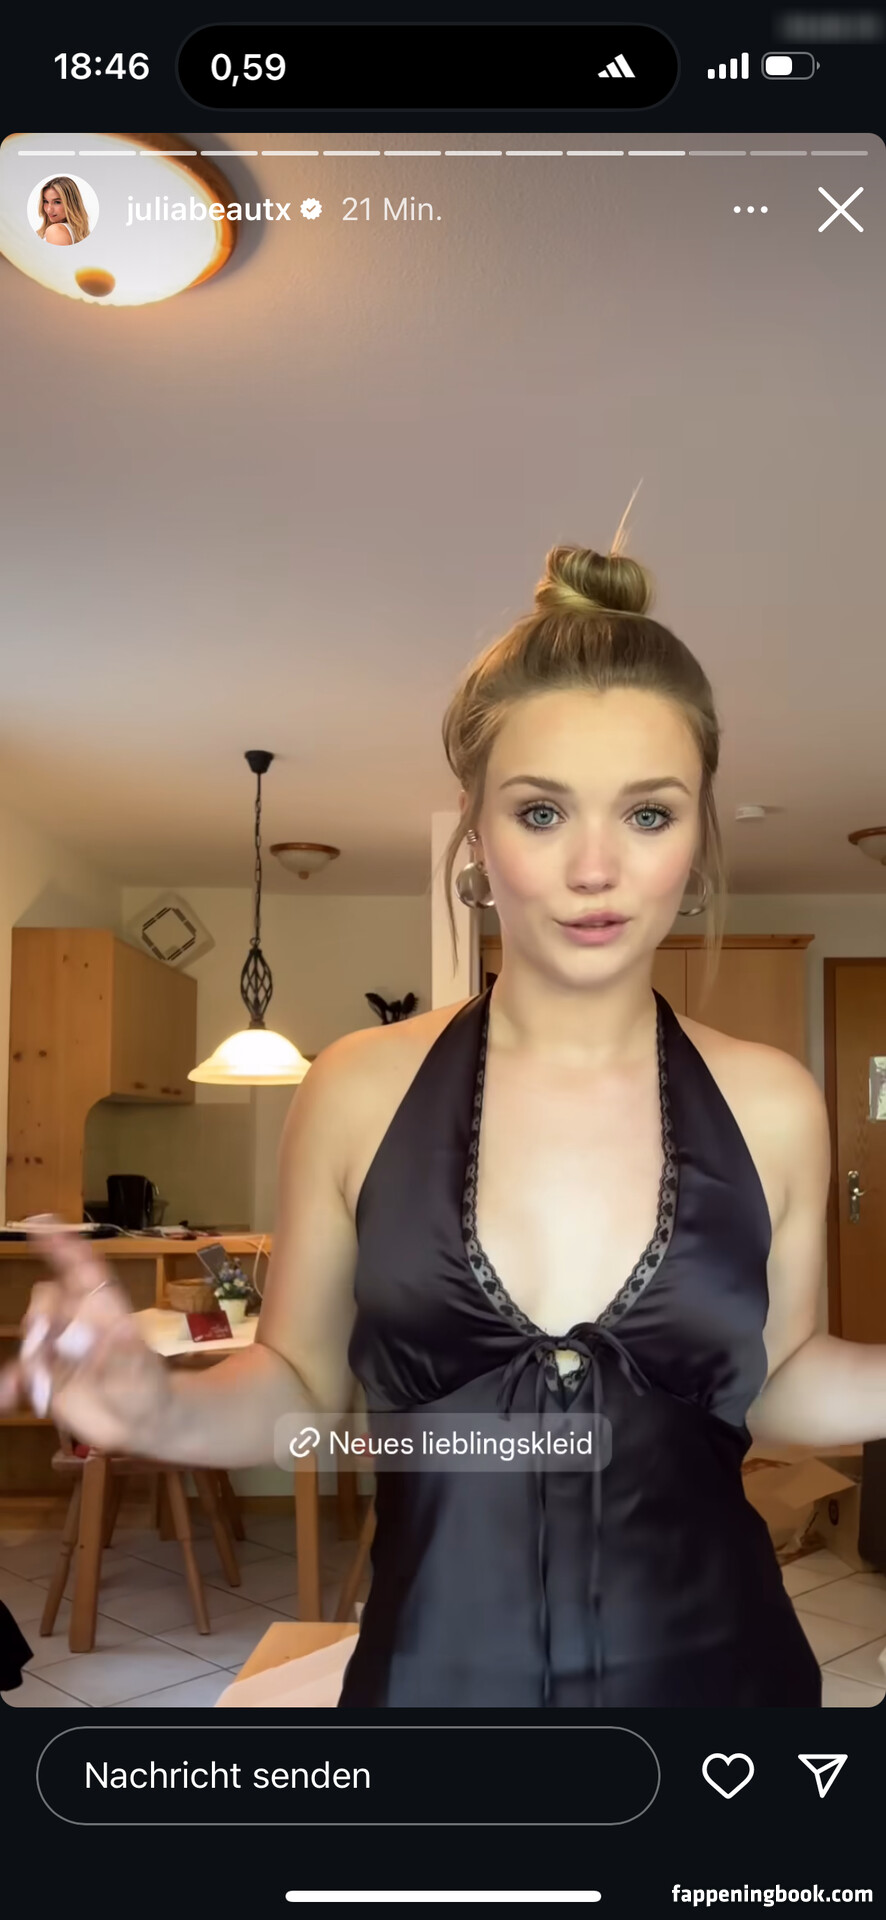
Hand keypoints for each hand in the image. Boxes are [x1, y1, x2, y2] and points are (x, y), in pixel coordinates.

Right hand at [0, 1224, 173, 1454]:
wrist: (140, 1426)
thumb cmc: (150, 1390)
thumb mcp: (144, 1373)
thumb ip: (129, 1355)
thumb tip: (120, 1332)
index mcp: (106, 1310)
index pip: (84, 1271)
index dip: (63, 1245)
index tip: (40, 1222)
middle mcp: (78, 1323)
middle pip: (47, 1300)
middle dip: (40, 1316)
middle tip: (43, 1340)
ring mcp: (59, 1350)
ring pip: (30, 1337)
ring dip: (31, 1359)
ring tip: (43, 1388)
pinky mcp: (45, 1378)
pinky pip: (18, 1374)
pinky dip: (10, 1383)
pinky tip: (6, 1396)